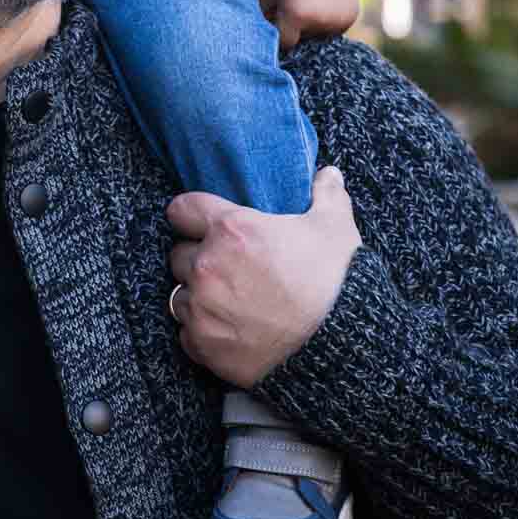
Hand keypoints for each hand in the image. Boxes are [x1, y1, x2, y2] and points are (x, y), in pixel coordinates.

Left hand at [167, 167, 359, 388]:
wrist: (337, 345)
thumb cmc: (334, 282)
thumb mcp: (335, 227)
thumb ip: (327, 194)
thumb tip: (329, 173)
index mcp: (231, 229)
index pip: (182, 210)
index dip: (191, 215)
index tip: (201, 223)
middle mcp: (207, 266)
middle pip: (180, 254)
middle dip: (199, 259)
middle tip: (230, 269)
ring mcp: (202, 308)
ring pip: (180, 295)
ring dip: (198, 296)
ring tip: (231, 302)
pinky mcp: (204, 344)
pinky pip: (188, 333)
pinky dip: (204, 332)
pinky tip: (231, 331)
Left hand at [259, 0, 359, 51]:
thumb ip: (261, 19)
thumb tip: (256, 41)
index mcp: (294, 16)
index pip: (284, 43)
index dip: (280, 34)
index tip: (280, 21)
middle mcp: (317, 22)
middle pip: (303, 40)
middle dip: (298, 29)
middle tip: (299, 3)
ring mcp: (337, 21)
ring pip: (320, 37)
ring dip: (314, 27)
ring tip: (311, 0)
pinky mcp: (350, 18)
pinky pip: (335, 29)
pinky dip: (329, 21)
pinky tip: (325, 1)